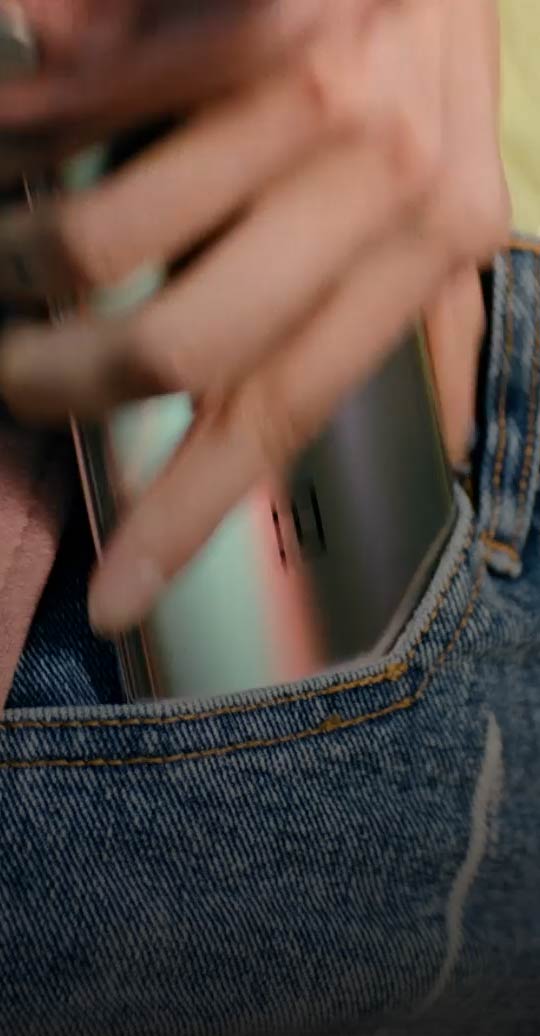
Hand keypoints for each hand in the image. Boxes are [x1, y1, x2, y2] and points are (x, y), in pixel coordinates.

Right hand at [0, 0, 508, 633]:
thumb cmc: (421, 42)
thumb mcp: (444, 188)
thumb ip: (415, 307)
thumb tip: (424, 430)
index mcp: (430, 241)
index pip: (286, 412)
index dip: (185, 516)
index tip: (113, 598)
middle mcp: (387, 178)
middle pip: (176, 350)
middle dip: (60, 378)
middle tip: (11, 372)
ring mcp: (320, 93)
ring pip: (104, 241)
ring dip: (22, 256)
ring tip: (8, 247)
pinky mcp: (255, 15)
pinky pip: (86, 112)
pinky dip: (25, 138)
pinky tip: (15, 142)